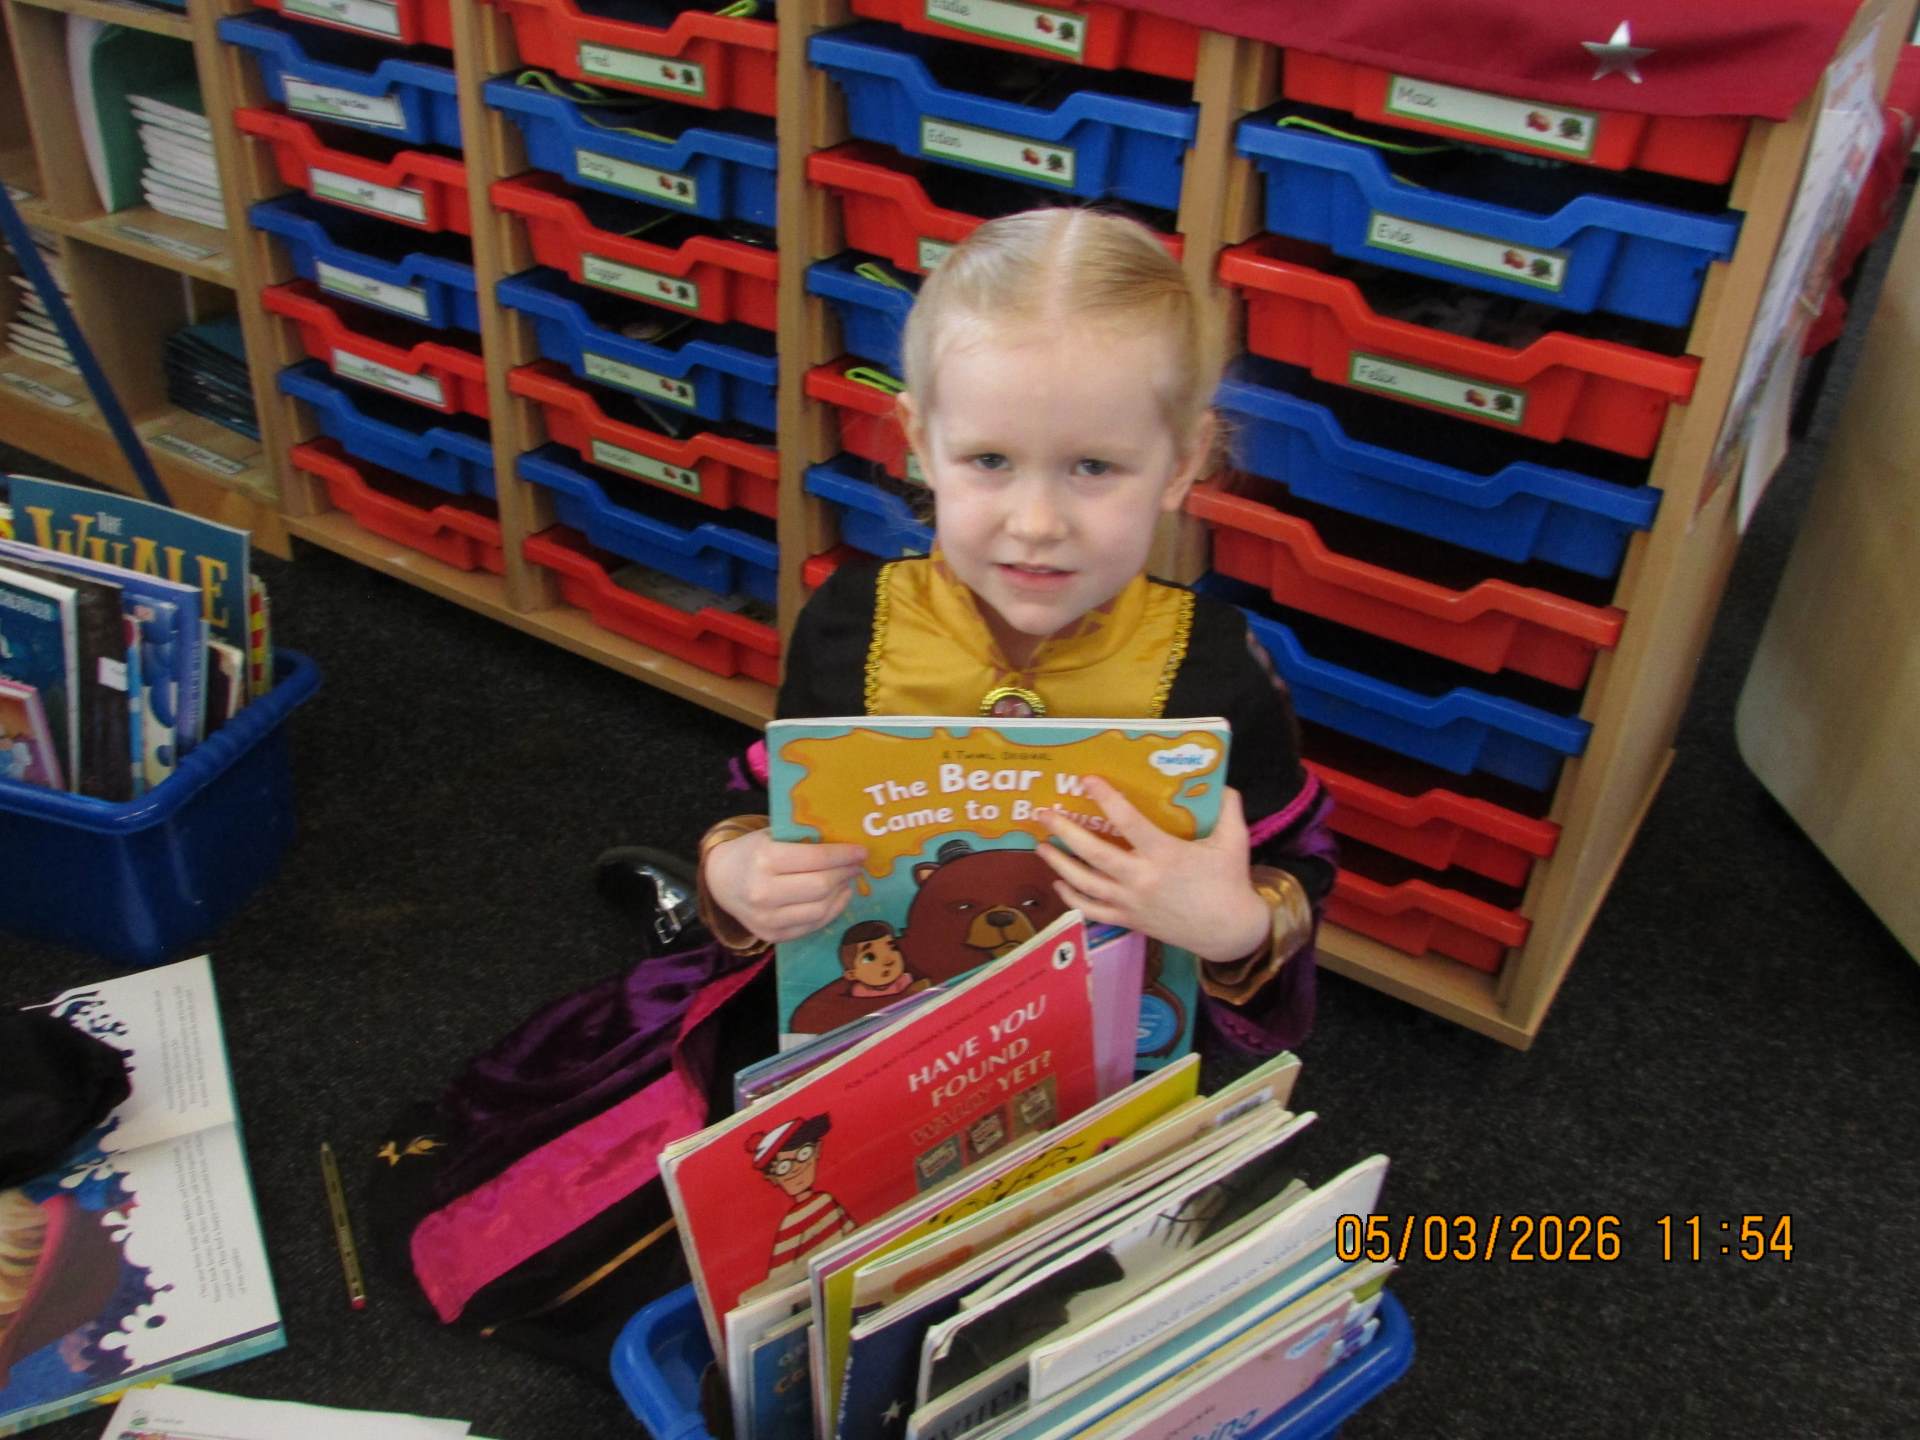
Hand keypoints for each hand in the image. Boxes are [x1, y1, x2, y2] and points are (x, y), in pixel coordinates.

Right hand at [703, 829, 867, 942]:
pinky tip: (837, 897)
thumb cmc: (752, 852)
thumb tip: (846, 841)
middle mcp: (763, 892)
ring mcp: (766, 919)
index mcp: (764, 859)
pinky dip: (830, 912)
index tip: (861, 851)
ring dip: (841, 894)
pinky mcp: (771, 936)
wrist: (721, 880)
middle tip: (856, 865)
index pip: (815, 859)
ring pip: (819, 910)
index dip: (843, 856)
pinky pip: (811, 926)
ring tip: (848, 881)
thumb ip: (802, 839)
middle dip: (845, 874)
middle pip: (821, 886)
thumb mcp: (771, 835)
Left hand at [1033, 778, 1270, 963]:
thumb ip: (1228, 809)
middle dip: (1064, 832)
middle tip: (1043, 814)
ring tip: (1040, 846)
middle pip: (1094, 853)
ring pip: (1085, 883)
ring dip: (1059, 864)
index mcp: (1166, 854)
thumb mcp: (1234, 841)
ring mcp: (1131, 903)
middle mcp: (1141, 879)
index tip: (1086, 780)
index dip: (1106, 799)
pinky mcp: (1129, 921)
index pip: (1129, 821)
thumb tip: (1221, 782)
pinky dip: (1072, 898)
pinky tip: (1058, 883)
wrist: (1229, 933)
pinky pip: (1093, 911)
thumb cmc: (1230, 883)